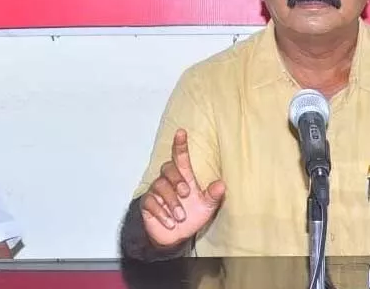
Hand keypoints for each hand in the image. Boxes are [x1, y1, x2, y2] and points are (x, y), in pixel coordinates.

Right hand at [140, 129, 224, 249]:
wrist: (176, 237)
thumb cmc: (192, 216)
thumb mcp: (206, 207)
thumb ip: (213, 196)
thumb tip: (221, 184)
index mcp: (184, 177)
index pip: (179, 156)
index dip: (180, 144)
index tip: (181, 132)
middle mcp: (169, 181)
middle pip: (168, 168)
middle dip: (177, 179)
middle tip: (186, 193)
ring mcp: (157, 191)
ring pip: (160, 186)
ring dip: (171, 202)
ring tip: (180, 217)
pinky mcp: (148, 204)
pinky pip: (151, 202)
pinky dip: (162, 213)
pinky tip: (170, 222)